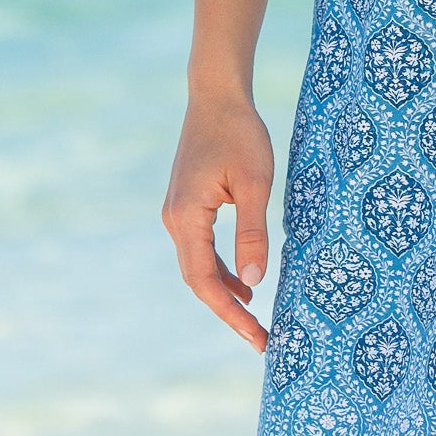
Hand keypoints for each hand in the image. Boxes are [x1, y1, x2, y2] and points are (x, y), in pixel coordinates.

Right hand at [161, 92, 274, 352]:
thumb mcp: (256, 182)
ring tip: (255, 319)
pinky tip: (244, 281)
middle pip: (198, 281)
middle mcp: (174, 220)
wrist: (217, 95)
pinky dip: (221, 269)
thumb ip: (253, 232)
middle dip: (228, 312)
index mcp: (186, 218)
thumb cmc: (240, 133)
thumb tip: (255, 284)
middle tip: (261, 340)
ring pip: (198, 266)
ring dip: (224, 292)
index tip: (258, 338)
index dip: (231, 314)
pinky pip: (201, 248)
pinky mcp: (186, 204)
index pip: (206, 282)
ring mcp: (177, 213)